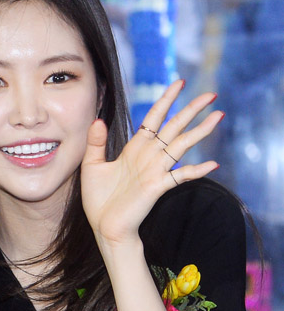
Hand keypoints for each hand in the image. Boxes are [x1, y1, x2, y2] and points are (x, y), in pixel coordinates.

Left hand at [81, 80, 222, 247]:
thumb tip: (98, 119)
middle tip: (211, 94)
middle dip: (192, 110)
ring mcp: (155, 171)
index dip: (166, 100)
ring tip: (218, 116)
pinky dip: (195, 170)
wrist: (104, 227)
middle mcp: (149, 156)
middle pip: (174, 127)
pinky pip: (179, 176)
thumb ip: (96, 142)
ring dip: (200, 132)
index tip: (179, 83)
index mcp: (135, 148)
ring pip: (181, 145)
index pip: (154, 118)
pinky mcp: (157, 187)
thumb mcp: (91, 165)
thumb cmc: (98, 200)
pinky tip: (212, 164)